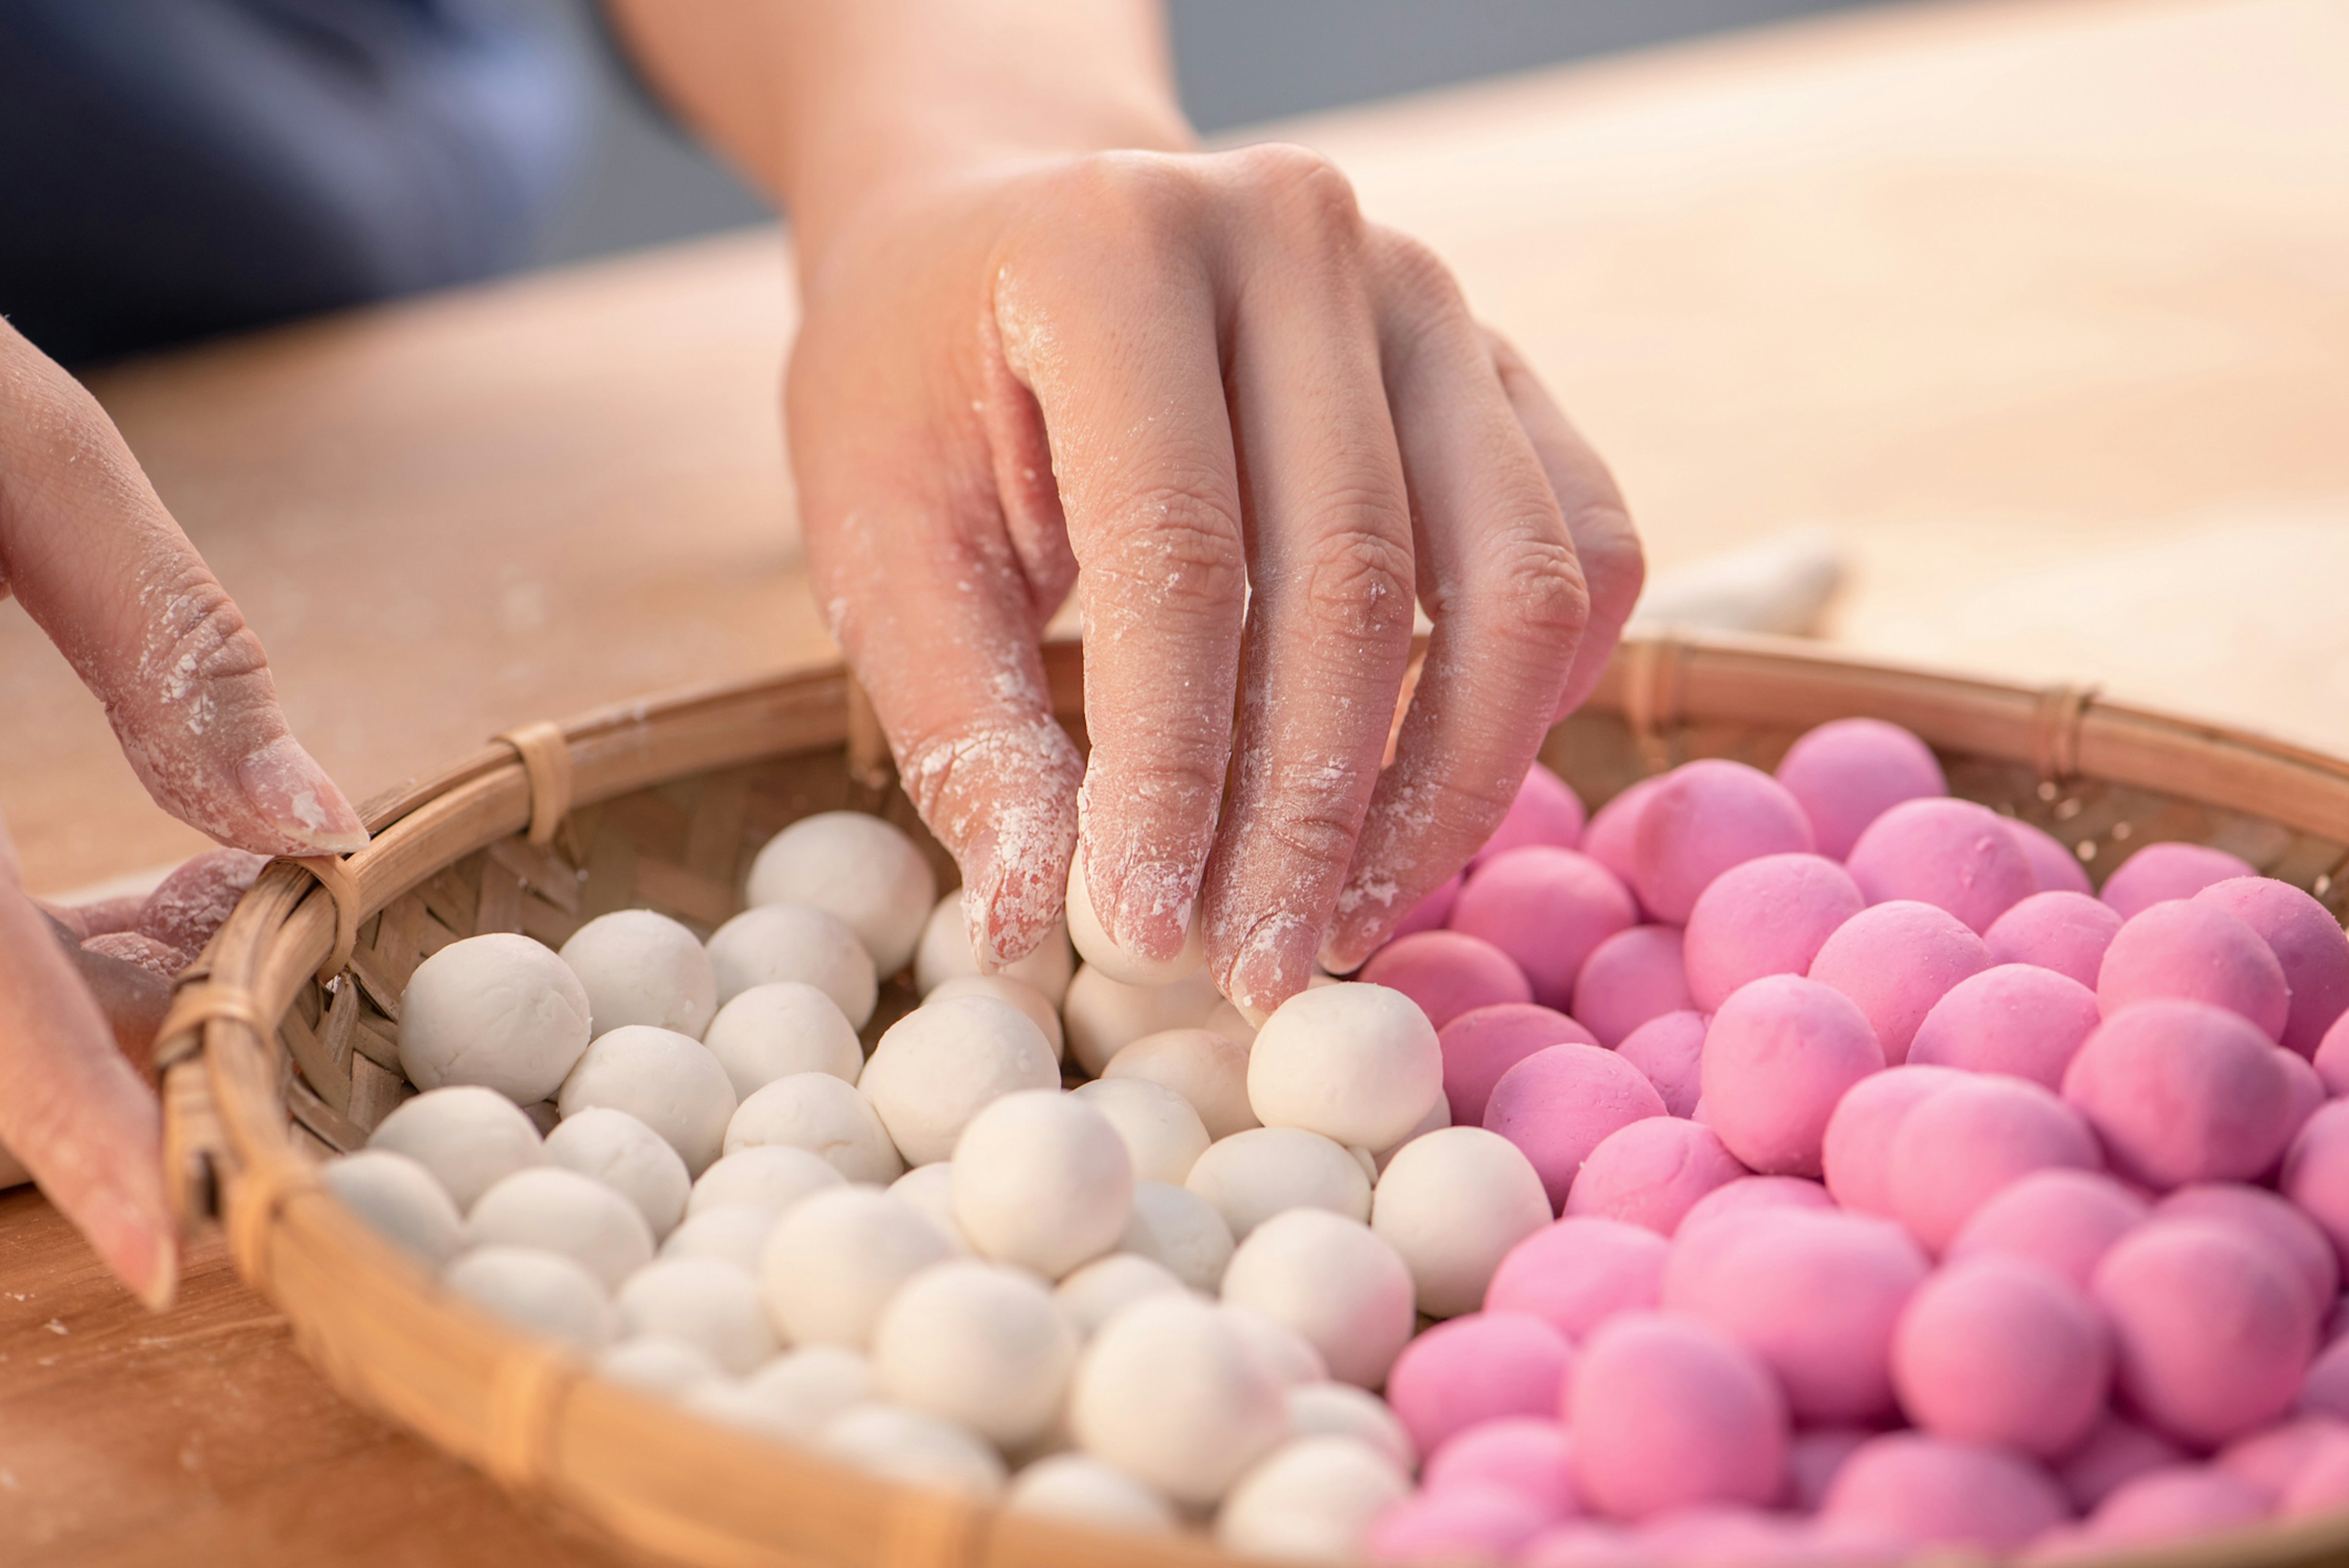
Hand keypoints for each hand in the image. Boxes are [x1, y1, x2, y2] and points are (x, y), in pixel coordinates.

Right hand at [0, 320, 366, 1306]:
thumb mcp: (18, 449)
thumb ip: (170, 648)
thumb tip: (310, 826)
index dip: (68, 1137)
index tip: (164, 1250)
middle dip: (114, 1022)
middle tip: (244, 937)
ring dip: (70, 982)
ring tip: (200, 890)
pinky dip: (12, 938)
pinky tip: (128, 871)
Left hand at [790, 148, 1640, 1012]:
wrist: (1007, 229)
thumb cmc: (922, 390)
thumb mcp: (885, 543)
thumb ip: (968, 729)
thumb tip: (1042, 931)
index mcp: (1118, 250)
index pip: (1181, 559)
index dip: (1169, 776)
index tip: (1140, 938)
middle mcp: (1300, 238)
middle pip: (1355, 582)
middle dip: (1304, 819)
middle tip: (1252, 974)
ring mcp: (1427, 292)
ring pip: (1515, 580)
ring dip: (1445, 785)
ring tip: (1345, 922)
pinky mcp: (1500, 360)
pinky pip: (1587, 547)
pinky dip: (1535, 692)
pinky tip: (1438, 795)